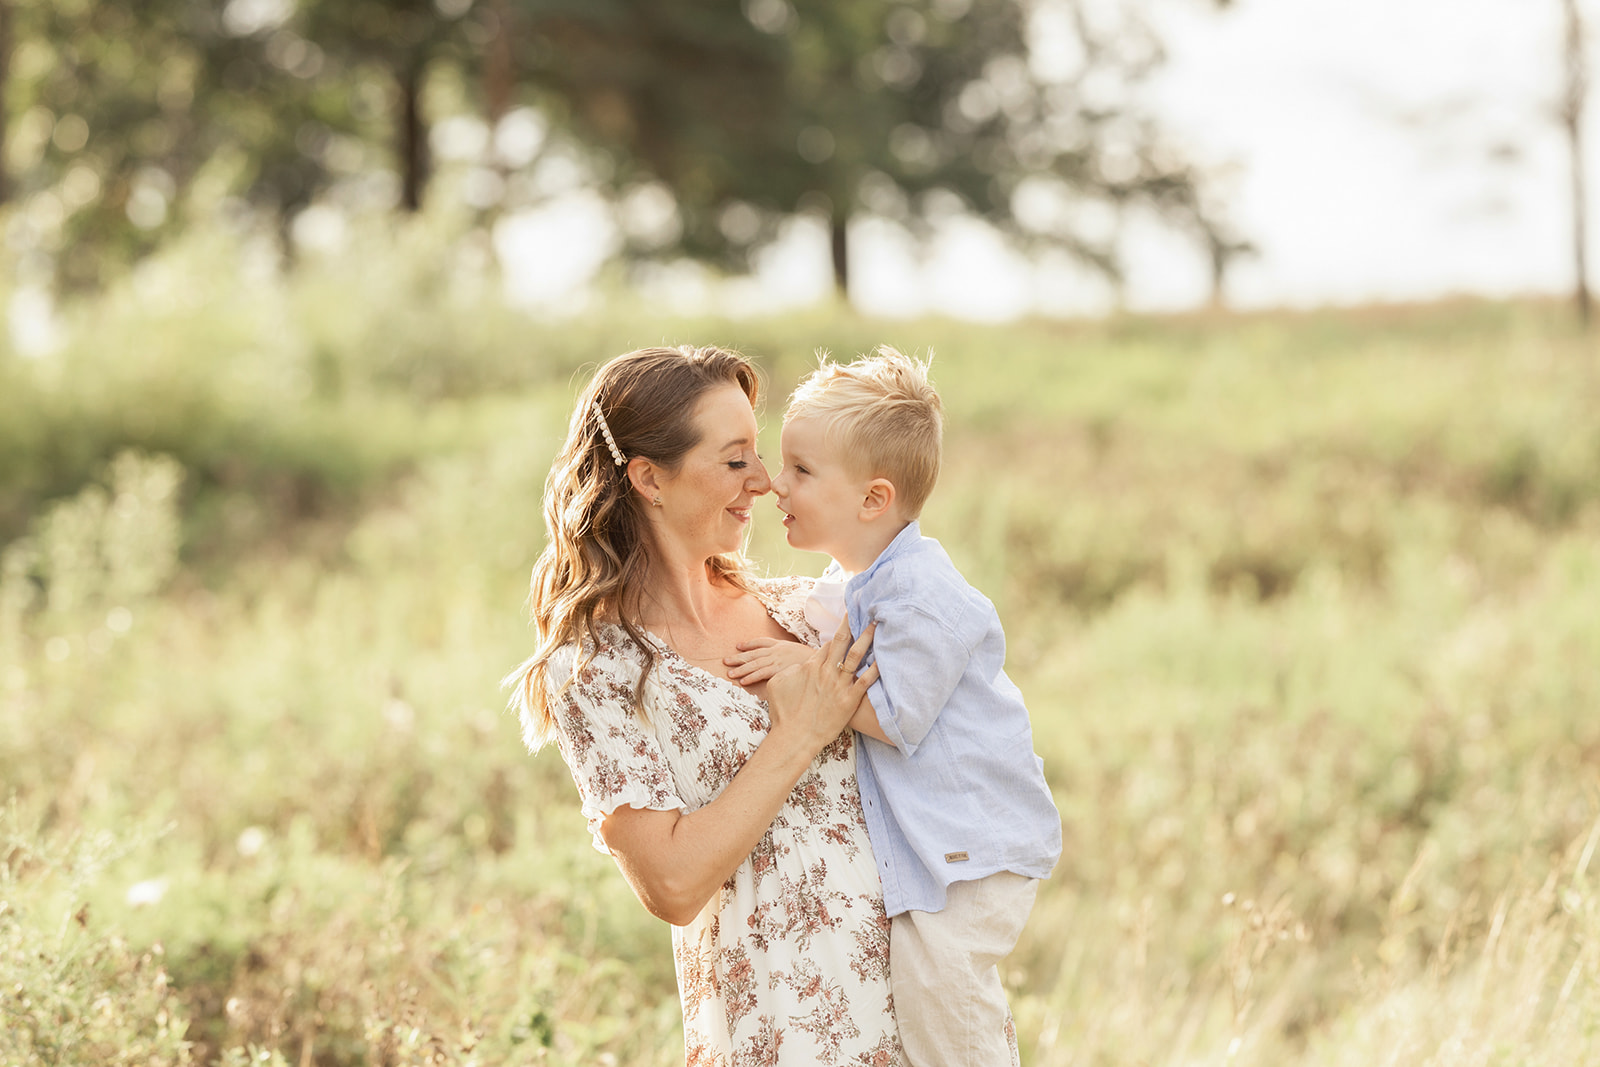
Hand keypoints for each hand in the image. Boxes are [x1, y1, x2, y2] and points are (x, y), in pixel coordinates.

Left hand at [725, 637, 813, 685]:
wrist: (821, 661)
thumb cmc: (811, 659)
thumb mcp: (797, 651)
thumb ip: (786, 652)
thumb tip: (778, 659)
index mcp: (780, 645)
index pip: (761, 642)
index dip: (749, 644)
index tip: (738, 646)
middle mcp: (776, 651)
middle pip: (753, 653)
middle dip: (738, 657)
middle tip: (725, 661)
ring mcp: (776, 660)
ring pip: (755, 664)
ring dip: (741, 668)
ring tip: (729, 673)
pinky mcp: (779, 669)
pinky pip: (762, 673)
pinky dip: (751, 676)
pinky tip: (743, 681)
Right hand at [766, 620, 877, 753]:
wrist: (793, 737)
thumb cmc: (783, 712)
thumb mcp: (778, 683)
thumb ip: (791, 670)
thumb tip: (800, 665)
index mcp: (809, 666)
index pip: (828, 644)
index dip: (838, 634)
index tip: (848, 623)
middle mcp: (826, 672)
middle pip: (841, 641)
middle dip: (853, 624)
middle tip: (865, 610)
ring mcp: (838, 686)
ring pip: (855, 656)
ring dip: (866, 639)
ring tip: (876, 625)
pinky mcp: (848, 700)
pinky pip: (865, 681)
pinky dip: (874, 670)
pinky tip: (884, 659)